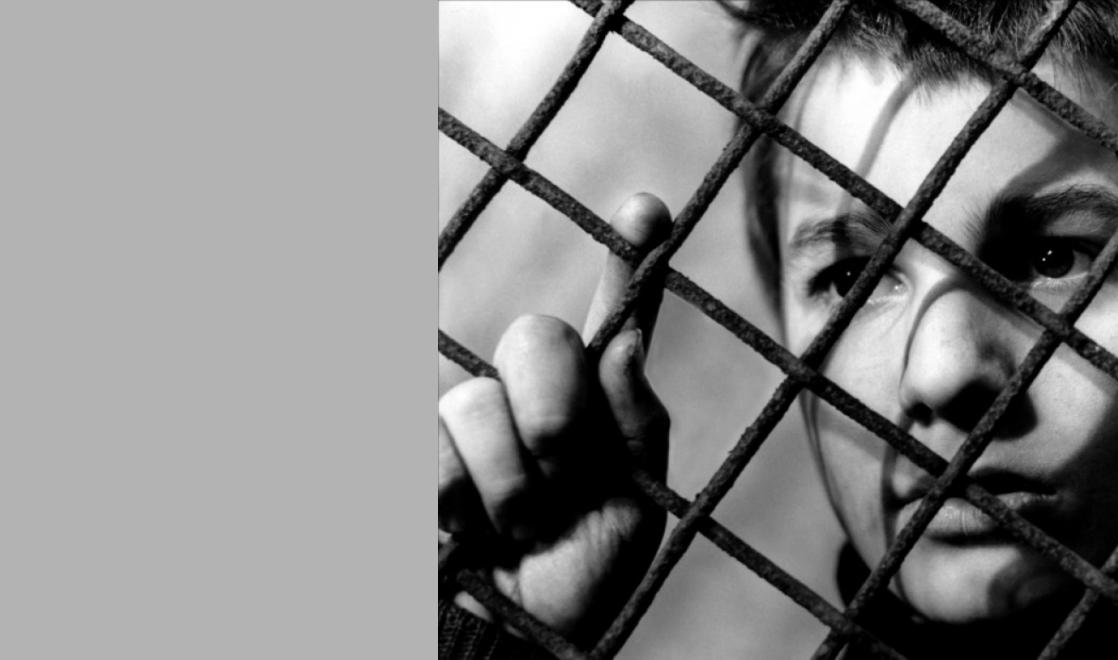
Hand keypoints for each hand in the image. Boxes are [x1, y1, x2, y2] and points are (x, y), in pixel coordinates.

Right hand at [438, 194, 672, 645]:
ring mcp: (461, 420)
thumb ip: (637, 425)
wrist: (518, 638)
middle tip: (561, 486)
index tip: (647, 209)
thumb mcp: (633, 508)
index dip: (630, 260)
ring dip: (509, 486)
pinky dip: (454, 504)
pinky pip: (427, 453)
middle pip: (539, 338)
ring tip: (515, 530)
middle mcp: (526, 395)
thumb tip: (630, 344)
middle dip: (556, 416)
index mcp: (598, 402)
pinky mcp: (414, 454)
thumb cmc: (581, 578)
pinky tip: (464, 533)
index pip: (615, 319)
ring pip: (475, 403)